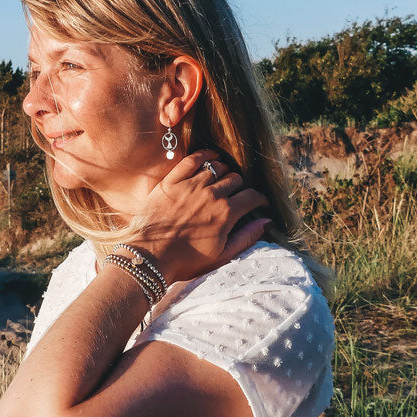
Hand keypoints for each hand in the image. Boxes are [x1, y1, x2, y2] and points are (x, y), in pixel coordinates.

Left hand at [128, 149, 270, 284]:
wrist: (149, 257)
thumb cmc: (185, 261)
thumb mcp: (221, 255)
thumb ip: (247, 237)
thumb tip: (266, 221)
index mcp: (226, 213)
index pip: (252, 196)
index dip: (259, 199)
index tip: (259, 203)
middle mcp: (211, 195)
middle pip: (236, 179)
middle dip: (241, 187)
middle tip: (236, 195)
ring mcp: (190, 185)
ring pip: (217, 167)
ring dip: (224, 172)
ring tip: (222, 180)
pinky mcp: (171, 181)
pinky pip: (193, 159)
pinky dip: (205, 156)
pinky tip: (209, 158)